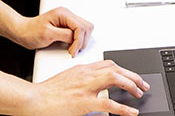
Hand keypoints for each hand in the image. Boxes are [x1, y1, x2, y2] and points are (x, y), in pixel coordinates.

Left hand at [13, 6, 93, 56]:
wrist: (22, 31)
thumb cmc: (31, 32)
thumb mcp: (47, 34)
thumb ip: (64, 35)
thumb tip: (76, 39)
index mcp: (63, 14)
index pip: (80, 27)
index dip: (79, 41)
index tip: (72, 52)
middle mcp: (67, 14)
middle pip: (86, 27)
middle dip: (82, 41)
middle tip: (74, 51)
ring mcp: (67, 19)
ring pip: (85, 28)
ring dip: (82, 40)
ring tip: (73, 49)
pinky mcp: (66, 25)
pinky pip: (79, 31)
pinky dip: (79, 39)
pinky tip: (72, 45)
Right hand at [29, 60, 149, 115]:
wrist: (32, 100)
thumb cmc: (45, 93)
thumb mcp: (65, 81)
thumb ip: (80, 80)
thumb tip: (91, 87)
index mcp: (81, 69)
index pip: (108, 64)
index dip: (122, 69)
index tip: (130, 76)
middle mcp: (85, 75)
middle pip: (115, 68)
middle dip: (132, 75)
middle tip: (142, 84)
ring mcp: (85, 88)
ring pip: (115, 78)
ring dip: (131, 84)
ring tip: (140, 92)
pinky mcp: (84, 102)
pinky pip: (109, 104)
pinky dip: (123, 108)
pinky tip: (131, 112)